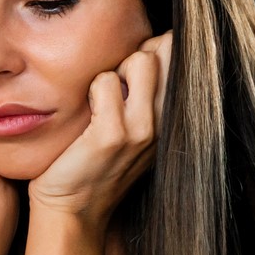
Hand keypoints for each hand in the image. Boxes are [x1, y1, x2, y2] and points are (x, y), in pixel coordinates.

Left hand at [29, 32, 172, 226]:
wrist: (72, 209)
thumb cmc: (94, 162)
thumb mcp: (133, 127)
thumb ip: (146, 92)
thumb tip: (147, 45)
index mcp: (174, 118)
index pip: (182, 54)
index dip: (153, 48)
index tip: (132, 71)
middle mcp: (167, 122)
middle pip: (165, 48)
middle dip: (135, 53)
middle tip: (113, 87)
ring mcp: (143, 129)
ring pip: (139, 60)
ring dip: (112, 72)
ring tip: (99, 104)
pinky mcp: (113, 135)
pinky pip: (103, 81)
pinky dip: (89, 91)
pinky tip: (85, 117)